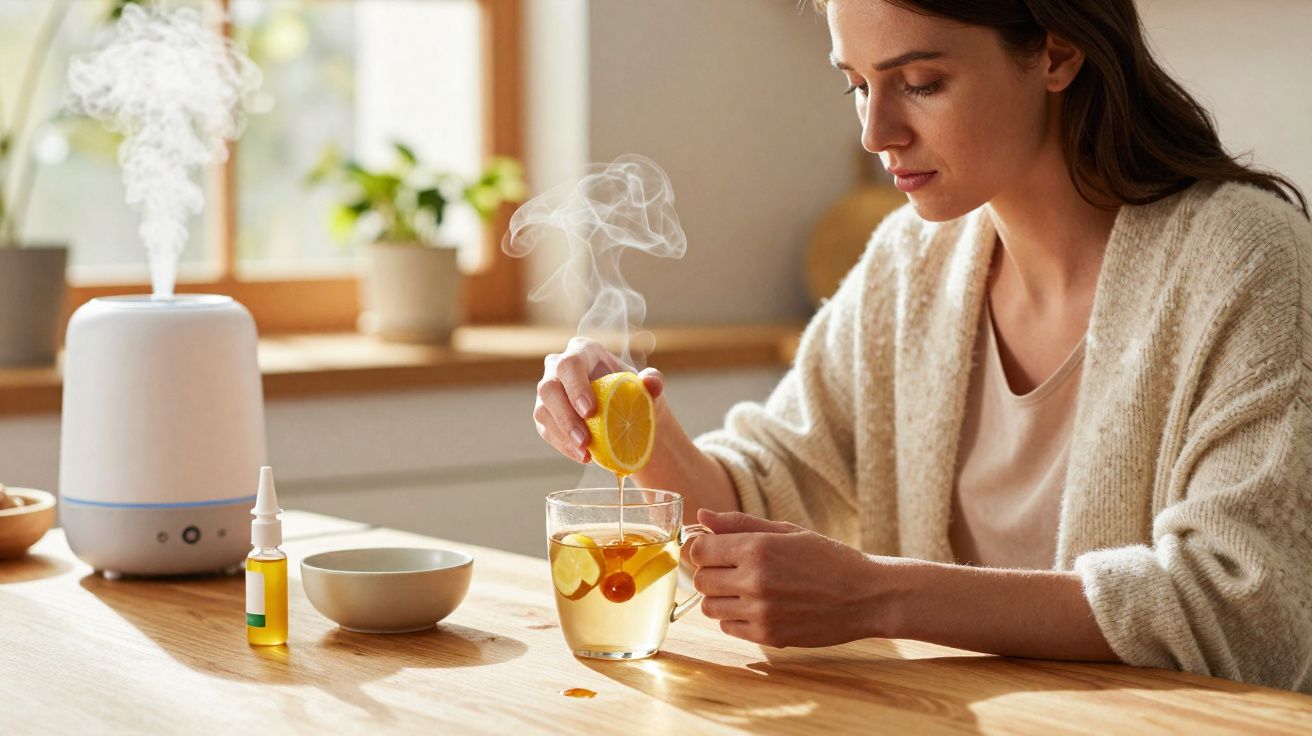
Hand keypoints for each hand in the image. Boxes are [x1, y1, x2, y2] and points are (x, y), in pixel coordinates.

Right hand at [534, 337, 664, 463]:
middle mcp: (558, 366)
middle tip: (585, 440)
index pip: (570, 364)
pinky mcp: (545, 414)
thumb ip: (653, 381)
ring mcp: (549, 391)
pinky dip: (563, 445)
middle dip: (565, 416)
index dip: (576, 386)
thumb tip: (650, 382)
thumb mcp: (649, 388)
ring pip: (542, 410)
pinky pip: (546, 429)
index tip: (590, 411)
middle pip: (549, 387)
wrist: (627, 416)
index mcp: (583, 351)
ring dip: (562, 434)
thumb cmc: (636, 395)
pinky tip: (582, 456)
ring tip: (585, 452)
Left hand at [689, 509, 900, 647]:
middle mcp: (754, 581)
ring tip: (744, 589)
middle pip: (700, 579)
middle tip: (733, 569)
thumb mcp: (787, 531)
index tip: (716, 550)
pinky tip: (757, 607)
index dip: (704, 548)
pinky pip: (728, 628)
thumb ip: (740, 524)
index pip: (698, 550)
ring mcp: (760, 612)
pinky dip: (735, 618)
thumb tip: (702, 516)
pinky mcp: (768, 636)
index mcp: (757, 548)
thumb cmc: (828, 558)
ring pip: (709, 607)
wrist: (865, 596)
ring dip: (720, 597)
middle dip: (711, 572)